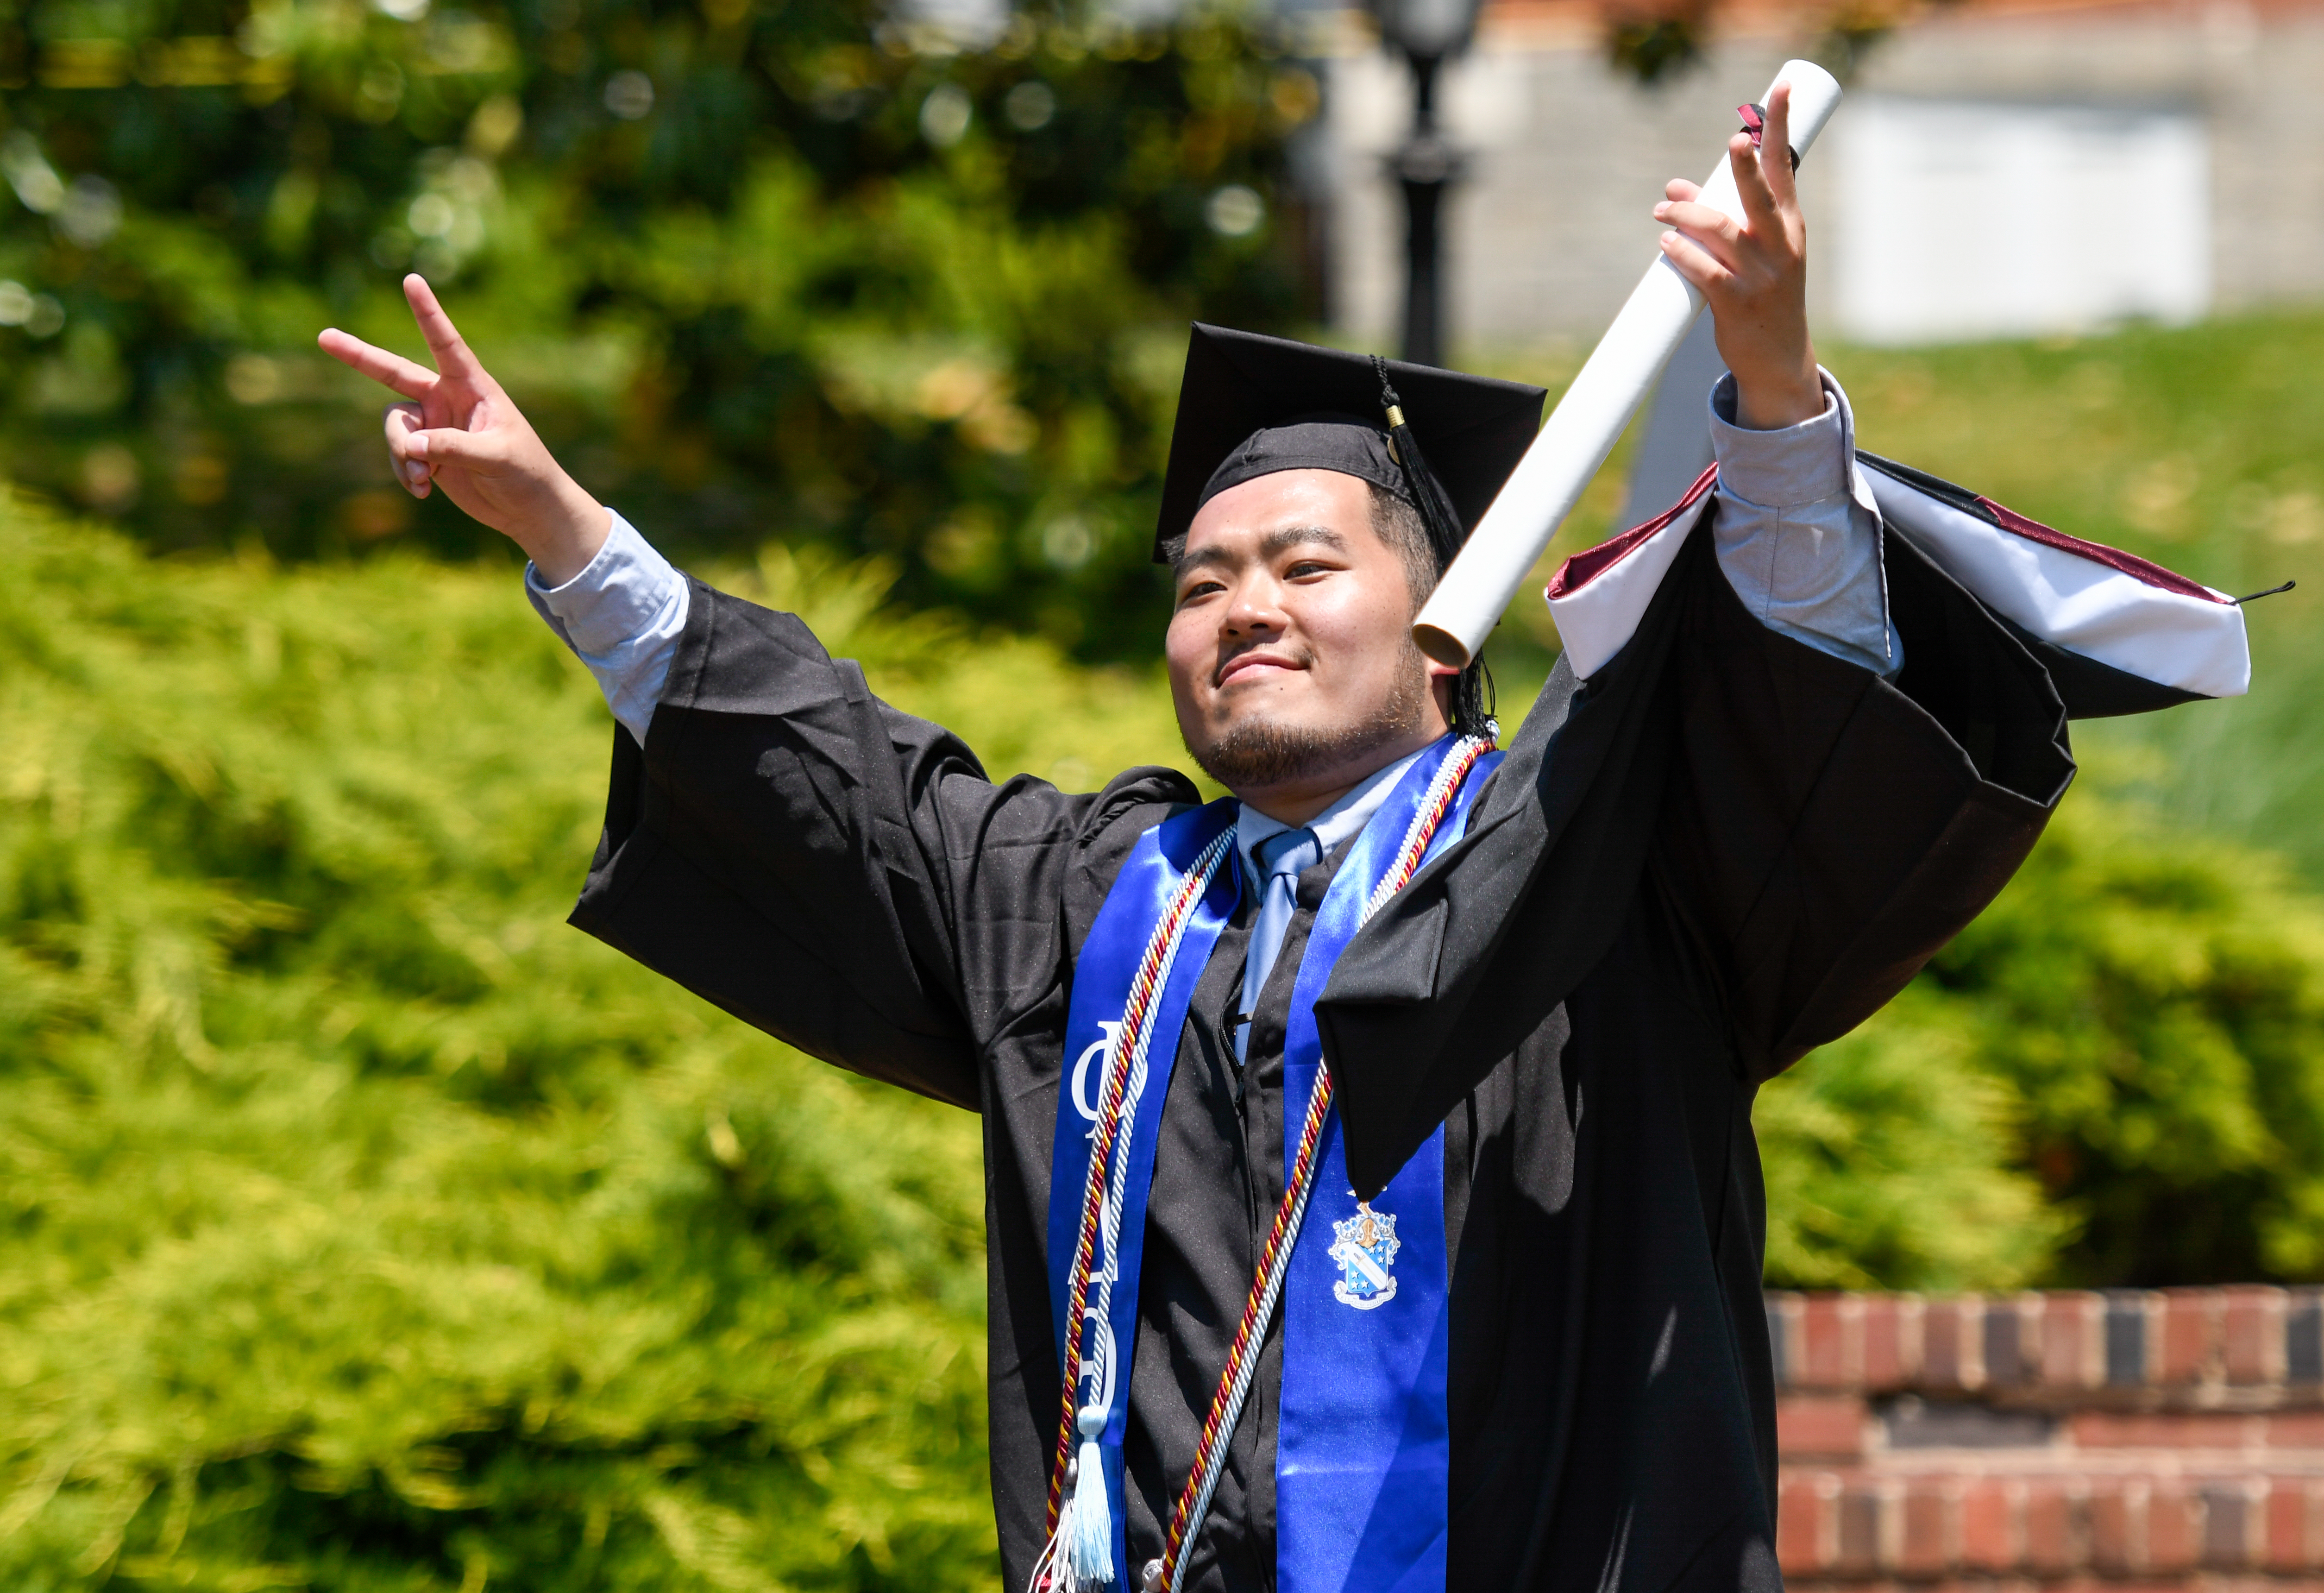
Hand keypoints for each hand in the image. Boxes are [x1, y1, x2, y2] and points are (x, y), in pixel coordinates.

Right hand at [318, 275, 609, 583]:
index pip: (446, 343)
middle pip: (394, 372)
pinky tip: (422, 491)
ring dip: (401, 454)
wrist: (528, 509)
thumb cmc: (526, 473)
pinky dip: (405, 472)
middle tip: (323, 337)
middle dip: (359, 356)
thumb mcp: (496, 457)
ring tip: (423, 480)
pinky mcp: (427, 451)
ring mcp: (434, 424)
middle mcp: (447, 398)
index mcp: (472, 387)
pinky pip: (399, 454)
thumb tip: (413, 445)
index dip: (428, 312)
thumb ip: (454, 447)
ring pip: (394, 426)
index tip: (412, 280)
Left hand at [1652, 81, 1824, 430]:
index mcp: (1790, 225)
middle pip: (1760, 195)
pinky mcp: (1737, 305)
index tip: (1780, 89)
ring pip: (1722, 231)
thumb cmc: (1763, 294)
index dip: (1781, 126)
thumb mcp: (1753, 252)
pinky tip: (1666, 245)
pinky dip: (1683, 256)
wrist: (1779, 358)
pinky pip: (1705, 273)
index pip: (1785, 166)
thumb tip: (1674, 190)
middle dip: (1745, 166)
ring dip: (1687, 217)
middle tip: (1734, 140)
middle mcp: (1780, 246)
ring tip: (1661, 213)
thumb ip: (1717, 216)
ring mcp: (1761, 276)